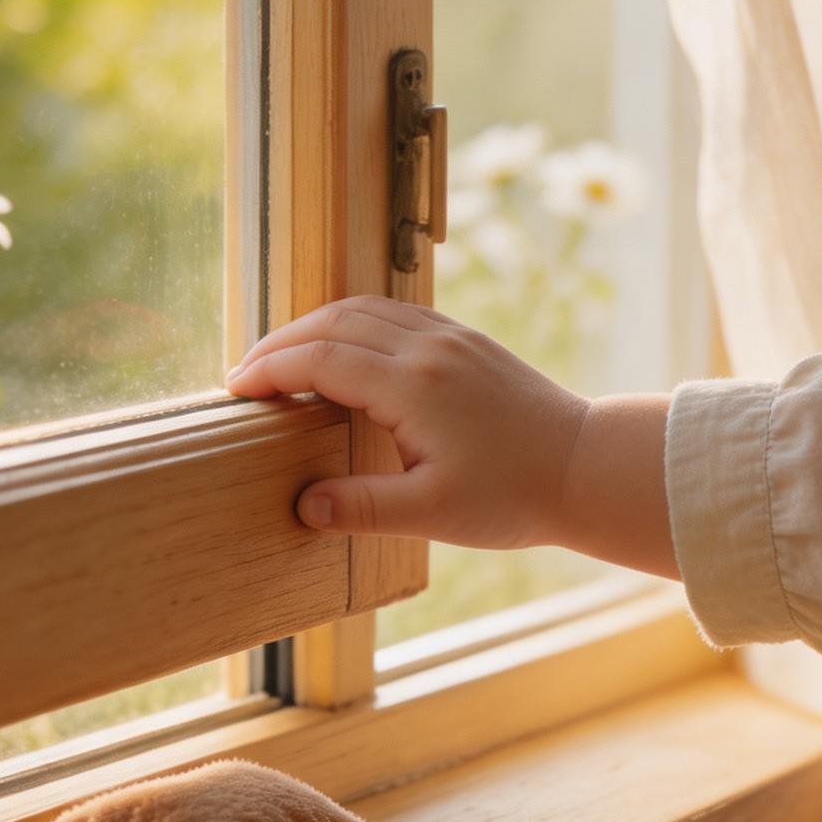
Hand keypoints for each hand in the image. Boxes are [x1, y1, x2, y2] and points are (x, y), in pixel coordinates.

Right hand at [225, 296, 589, 546]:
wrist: (586, 466)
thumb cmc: (513, 496)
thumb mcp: (433, 513)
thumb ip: (362, 506)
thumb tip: (301, 504)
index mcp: (412, 386)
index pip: (318, 359)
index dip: (269, 371)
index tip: (235, 392)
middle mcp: (427, 348)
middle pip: (332, 322)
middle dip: (280, 343)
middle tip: (245, 375)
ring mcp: (449, 338)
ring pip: (363, 309)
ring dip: (314, 326)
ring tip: (282, 359)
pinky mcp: (465, 340)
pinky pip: (395, 313)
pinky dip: (353, 322)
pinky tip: (342, 349)